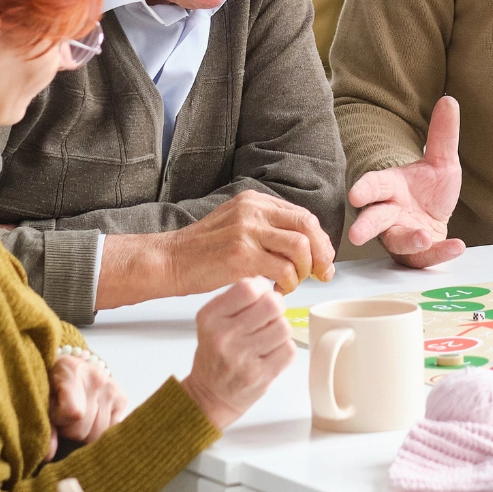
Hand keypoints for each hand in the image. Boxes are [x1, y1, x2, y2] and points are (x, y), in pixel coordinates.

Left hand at [49, 352, 127, 445]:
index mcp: (71, 370)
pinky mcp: (122, 397)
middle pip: (84, 429)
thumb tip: (49, 454)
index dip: (59, 423)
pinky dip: (97, 430)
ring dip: (84, 433)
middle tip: (62, 419)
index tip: (53, 415)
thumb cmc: (48, 384)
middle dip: (70, 431)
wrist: (67, 368)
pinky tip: (89, 418)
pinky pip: (111, 429)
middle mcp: (96, 376)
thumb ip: (43, 425)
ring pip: (98, 433)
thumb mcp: (39, 400)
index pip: (74, 414)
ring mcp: (112, 386)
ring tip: (74, 418)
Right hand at [162, 190, 335, 295]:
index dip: (320, 240)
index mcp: (255, 201)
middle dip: (321, 253)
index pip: (303, 216)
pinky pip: (282, 269)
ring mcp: (247, 231)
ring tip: (291, 283)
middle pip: (308, 226)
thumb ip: (267, 228)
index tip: (323, 259)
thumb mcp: (236, 225)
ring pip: (299, 247)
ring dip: (303, 271)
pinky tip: (277, 290)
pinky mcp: (241, 255)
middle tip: (320, 273)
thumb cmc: (203, 251)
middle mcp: (253, 211)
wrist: (170, 261)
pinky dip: (287, 283)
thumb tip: (304, 245)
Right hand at [180, 276, 296, 430]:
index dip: (263, 288)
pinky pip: (289, 350)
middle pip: (272, 305)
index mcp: (211, 317)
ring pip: (284, 327)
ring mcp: (242, 358)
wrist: (209, 395)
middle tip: (271, 316)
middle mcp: (224, 336)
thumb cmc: (215, 354)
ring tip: (268, 337)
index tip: (263, 295)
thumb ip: (237, 298)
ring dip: (281, 330)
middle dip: (277, 307)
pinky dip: (284, 349)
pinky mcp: (260, 376)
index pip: (248, 287)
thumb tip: (267, 282)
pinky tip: (270, 353)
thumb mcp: (213, 321)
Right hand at [348, 95, 464, 267]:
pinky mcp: (415, 254)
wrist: (436, 218)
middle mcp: (389, 213)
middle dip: (365, 227)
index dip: (363, 190)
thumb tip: (449, 99)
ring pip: (396, 241)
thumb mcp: (441, 162)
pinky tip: (456, 246)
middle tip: (357, 235)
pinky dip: (440, 253)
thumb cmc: (429, 190)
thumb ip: (442, 135)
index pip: (373, 186)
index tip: (355, 195)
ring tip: (422, 236)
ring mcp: (400, 235)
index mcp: (389, 188)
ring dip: (408, 240)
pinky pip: (424, 257)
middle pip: (374, 219)